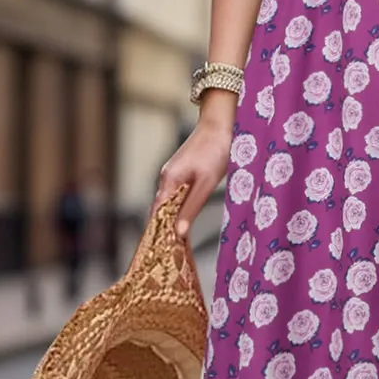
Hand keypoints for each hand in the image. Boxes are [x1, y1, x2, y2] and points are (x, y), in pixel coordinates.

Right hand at [153, 102, 234, 240]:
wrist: (221, 124)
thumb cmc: (216, 150)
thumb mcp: (206, 183)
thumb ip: (191, 207)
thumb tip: (178, 232)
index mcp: (169, 181)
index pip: (156, 214)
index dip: (157, 233)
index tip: (160, 252)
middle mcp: (166, 178)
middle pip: (160, 210)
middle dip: (164, 230)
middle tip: (171, 253)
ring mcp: (174, 174)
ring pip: (169, 203)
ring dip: (172, 221)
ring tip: (178, 242)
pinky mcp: (183, 172)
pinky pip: (177, 195)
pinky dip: (179, 209)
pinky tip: (186, 219)